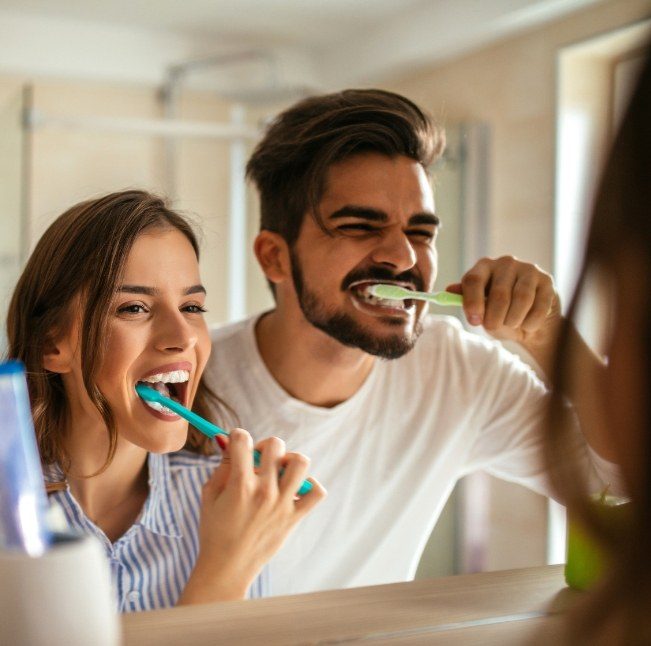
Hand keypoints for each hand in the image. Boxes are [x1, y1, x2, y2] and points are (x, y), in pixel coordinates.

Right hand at [179, 429, 325, 603]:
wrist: (227, 568)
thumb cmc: (215, 530)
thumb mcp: (210, 494)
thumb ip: (222, 465)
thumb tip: (228, 438)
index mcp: (240, 484)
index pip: (243, 439)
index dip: (238, 436)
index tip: (237, 444)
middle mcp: (264, 491)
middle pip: (275, 445)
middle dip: (264, 446)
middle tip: (258, 460)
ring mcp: (282, 503)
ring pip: (300, 462)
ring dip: (290, 460)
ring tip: (280, 471)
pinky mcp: (295, 517)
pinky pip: (317, 491)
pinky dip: (310, 485)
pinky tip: (294, 489)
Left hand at [448, 256, 561, 360]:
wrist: (530, 324)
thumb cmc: (499, 315)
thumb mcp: (480, 310)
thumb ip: (467, 301)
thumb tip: (448, 290)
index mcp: (483, 267)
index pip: (473, 280)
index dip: (472, 302)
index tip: (474, 321)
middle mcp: (506, 263)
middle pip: (498, 293)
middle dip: (495, 318)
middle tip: (493, 328)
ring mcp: (528, 269)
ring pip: (521, 298)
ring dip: (514, 320)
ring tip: (511, 325)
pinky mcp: (546, 281)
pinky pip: (539, 305)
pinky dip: (531, 322)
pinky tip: (528, 326)